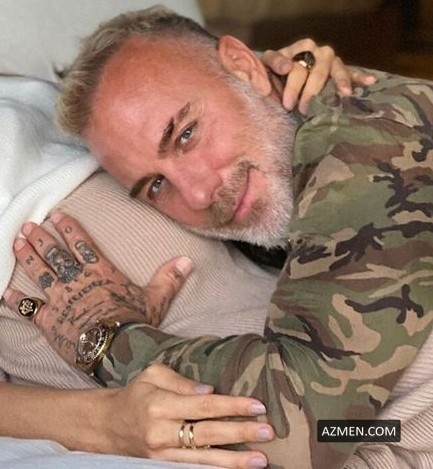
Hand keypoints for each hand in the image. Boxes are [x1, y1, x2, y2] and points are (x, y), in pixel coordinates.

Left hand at [3, 211, 192, 363]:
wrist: (117, 347)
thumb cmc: (135, 322)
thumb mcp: (156, 298)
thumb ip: (169, 277)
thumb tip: (187, 260)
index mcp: (100, 271)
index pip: (81, 243)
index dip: (68, 228)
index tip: (56, 216)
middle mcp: (77, 280)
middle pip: (55, 254)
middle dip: (41, 238)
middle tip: (29, 226)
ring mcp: (60, 299)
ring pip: (39, 272)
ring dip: (27, 257)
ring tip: (17, 242)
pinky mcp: (49, 320)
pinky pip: (28, 308)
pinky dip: (16, 300)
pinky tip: (4, 292)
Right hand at [103, 363, 272, 467]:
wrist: (109, 425)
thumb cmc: (136, 394)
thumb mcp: (153, 374)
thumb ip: (181, 381)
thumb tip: (209, 391)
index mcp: (160, 404)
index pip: (203, 405)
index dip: (232, 406)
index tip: (257, 405)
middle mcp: (161, 432)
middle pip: (207, 433)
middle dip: (240, 433)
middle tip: (268, 432)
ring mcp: (162, 454)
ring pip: (203, 459)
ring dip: (234, 460)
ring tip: (261, 459)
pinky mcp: (163, 466)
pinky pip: (192, 468)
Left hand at [262, 38, 376, 113]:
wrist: (281, 75)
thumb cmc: (276, 72)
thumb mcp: (269, 65)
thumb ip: (274, 62)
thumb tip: (287, 66)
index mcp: (302, 48)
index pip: (298, 67)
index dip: (292, 87)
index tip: (287, 105)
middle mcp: (319, 52)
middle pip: (318, 70)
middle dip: (311, 91)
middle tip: (304, 109)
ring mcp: (331, 61)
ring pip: (336, 69)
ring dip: (340, 82)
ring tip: (345, 93)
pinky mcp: (340, 70)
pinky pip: (352, 72)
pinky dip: (360, 77)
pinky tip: (370, 81)